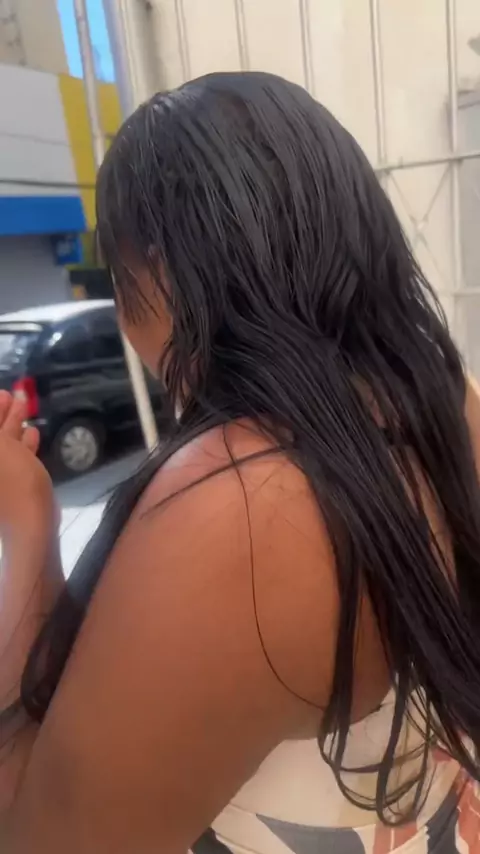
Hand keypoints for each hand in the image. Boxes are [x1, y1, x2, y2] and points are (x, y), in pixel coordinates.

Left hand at [0, 391, 55, 538]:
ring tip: (24, 405)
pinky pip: (13, 462)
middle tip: (12, 394)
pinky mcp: (10, 490)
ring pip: (1, 448)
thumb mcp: (0, 446)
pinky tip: (32, 434)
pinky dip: (21, 447)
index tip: (3, 393)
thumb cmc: (13, 482)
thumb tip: (7, 430)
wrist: (31, 526)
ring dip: (12, 426)